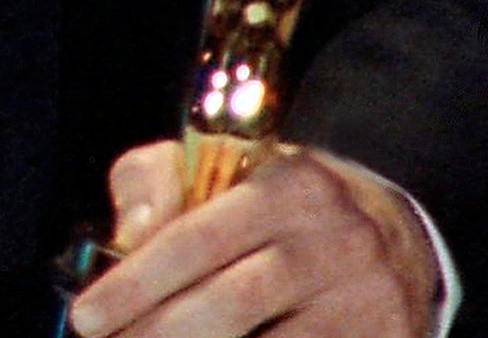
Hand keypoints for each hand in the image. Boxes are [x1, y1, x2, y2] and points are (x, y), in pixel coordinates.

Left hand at [68, 140, 441, 337]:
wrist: (399, 237)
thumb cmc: (281, 206)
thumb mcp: (222, 167)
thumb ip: (159, 183)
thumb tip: (129, 233)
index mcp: (286, 183)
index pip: (198, 238)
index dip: (137, 282)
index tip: (88, 316)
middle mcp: (333, 240)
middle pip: (230, 305)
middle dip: (159, 334)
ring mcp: (365, 301)